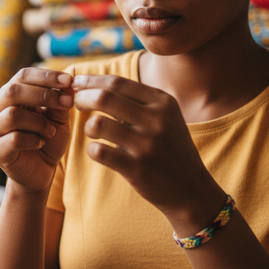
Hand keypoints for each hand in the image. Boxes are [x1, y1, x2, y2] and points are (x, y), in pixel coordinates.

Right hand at [0, 68, 74, 192]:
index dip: (46, 76)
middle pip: (13, 91)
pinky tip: (41, 143)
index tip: (69, 81)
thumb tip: (70, 82)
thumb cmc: (48, 139)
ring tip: (51, 131)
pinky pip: (15, 139)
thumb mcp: (58, 117)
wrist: (41, 172)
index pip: (23, 76)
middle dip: (44, 94)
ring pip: (13, 115)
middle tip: (67, 102)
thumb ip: (61, 100)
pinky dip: (34, 140)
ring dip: (39, 122)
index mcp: (9, 95)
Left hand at [72, 74, 222, 220]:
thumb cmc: (170, 148)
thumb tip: (97, 83)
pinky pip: (99, 152)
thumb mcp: (165, 117)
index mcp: (163, 102)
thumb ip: (138, 100)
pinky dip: (92, 150)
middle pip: (104, 97)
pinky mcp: (138, 168)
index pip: (117, 82)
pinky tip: (99, 151)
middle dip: (82, 98)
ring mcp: (147, 145)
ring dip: (88, 126)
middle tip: (76, 104)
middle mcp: (156, 119)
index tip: (77, 83)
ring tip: (93, 131)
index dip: (91, 81)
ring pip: (97, 124)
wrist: (192, 188)